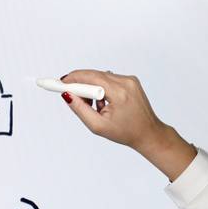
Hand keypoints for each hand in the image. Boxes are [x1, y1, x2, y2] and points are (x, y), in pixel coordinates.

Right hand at [60, 69, 196, 180]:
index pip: (90, 78)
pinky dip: (101, 89)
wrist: (148, 133)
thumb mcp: (98, 126)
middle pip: (94, 75)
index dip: (73, 79)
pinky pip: (109, 79)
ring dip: (92, 88)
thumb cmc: (125, 132)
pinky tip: (103, 104)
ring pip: (101, 77)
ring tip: (95, 107)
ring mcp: (130, 79)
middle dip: (80, 84)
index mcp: (119, 93)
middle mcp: (126, 82)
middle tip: (70, 95)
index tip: (59, 82)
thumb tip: (66, 95)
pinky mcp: (131, 80)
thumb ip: (80, 109)